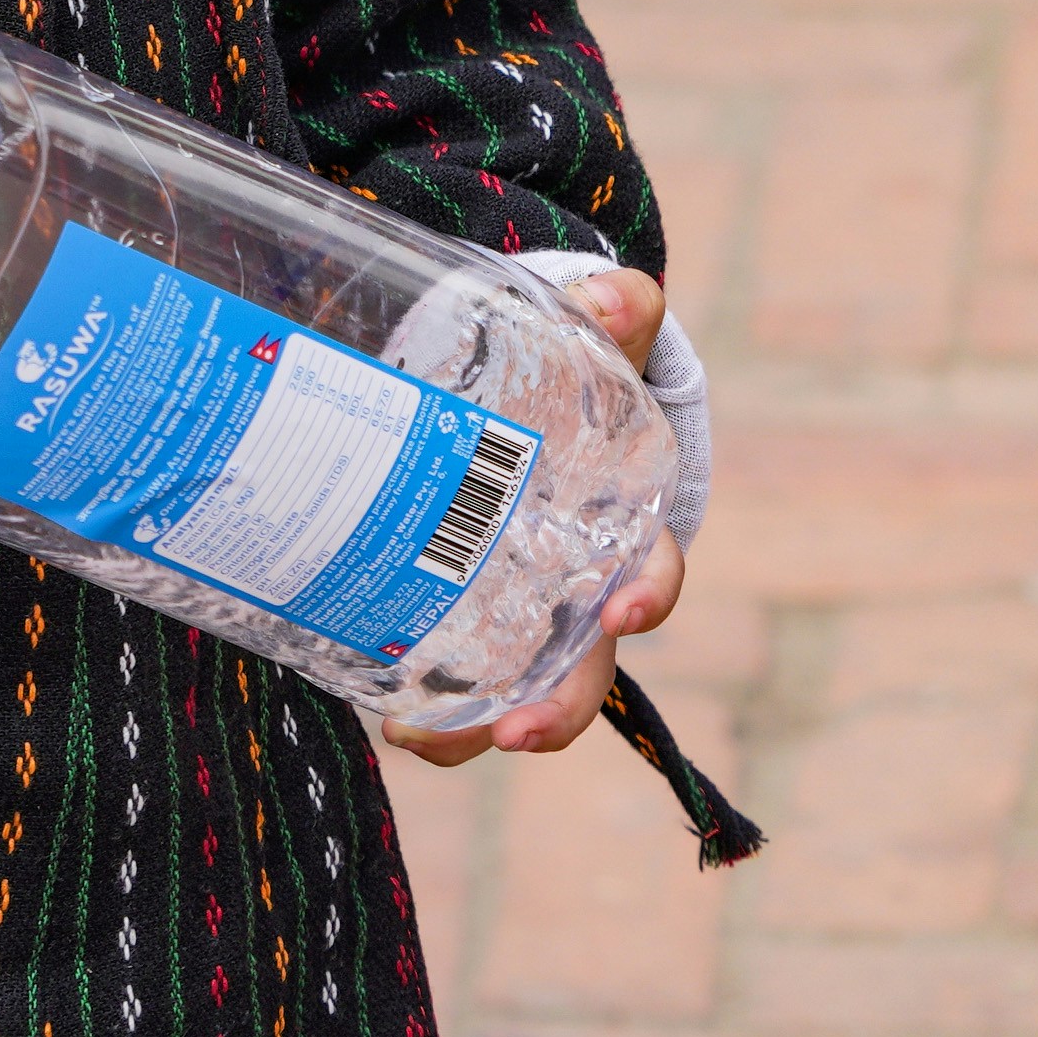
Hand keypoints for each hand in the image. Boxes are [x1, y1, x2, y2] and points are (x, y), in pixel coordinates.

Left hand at [400, 267, 683, 765]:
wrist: (526, 398)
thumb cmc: (575, 380)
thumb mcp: (596, 342)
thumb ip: (614, 312)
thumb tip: (615, 297)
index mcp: (623, 530)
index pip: (651, 573)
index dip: (646, 595)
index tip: (624, 611)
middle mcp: (575, 593)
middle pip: (583, 669)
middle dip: (557, 707)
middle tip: (519, 730)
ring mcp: (516, 618)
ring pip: (511, 692)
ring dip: (477, 729)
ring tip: (423, 739)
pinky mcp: (457, 621)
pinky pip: (448, 680)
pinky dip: (425, 709)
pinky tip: (386, 715)